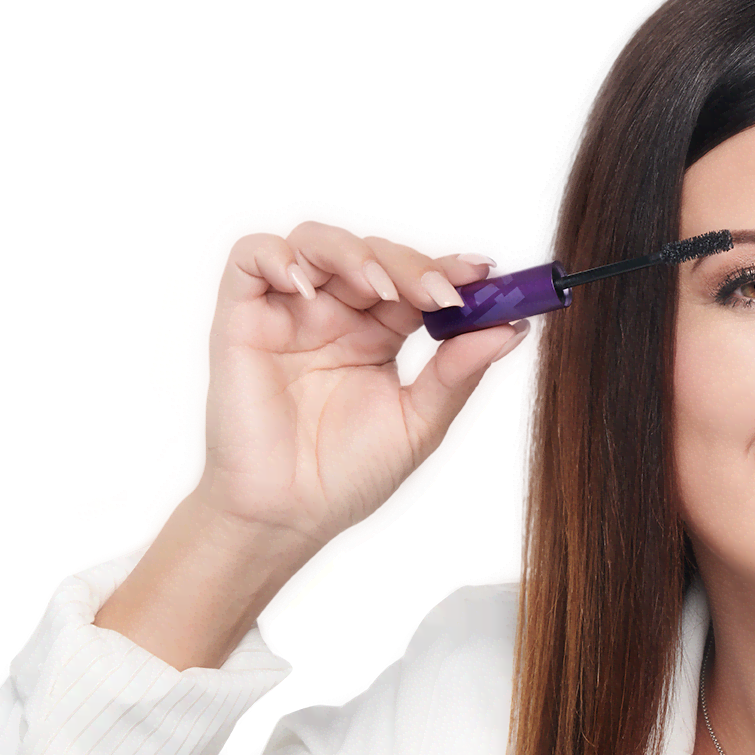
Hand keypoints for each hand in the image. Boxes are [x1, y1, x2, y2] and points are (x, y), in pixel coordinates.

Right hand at [184, 208, 527, 556]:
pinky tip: (316, 289)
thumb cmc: (345, 473)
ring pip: (320, 237)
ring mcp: (289, 307)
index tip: (486, 273)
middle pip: (373, 246)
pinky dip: (286, 257)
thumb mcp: (419, 420)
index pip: (415, 272)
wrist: (288, 517)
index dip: (447, 264)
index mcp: (379, 327)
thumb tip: (511, 327)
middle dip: (415, 258)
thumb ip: (458, 370)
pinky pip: (255, 255)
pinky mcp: (243, 314)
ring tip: (389, 287)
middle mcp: (335, 307)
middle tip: (450, 282)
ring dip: (360, 252)